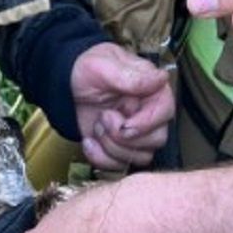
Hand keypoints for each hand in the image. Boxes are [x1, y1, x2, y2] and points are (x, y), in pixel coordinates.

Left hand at [71, 42, 173, 170]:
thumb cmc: (86, 70)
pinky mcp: (120, 147)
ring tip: (97, 125)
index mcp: (152, 90)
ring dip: (111, 146)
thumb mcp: (104, 66)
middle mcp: (148, 113)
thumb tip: (160, 78)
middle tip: (103, 117)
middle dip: (123, 136)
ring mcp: (135, 133)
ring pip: (140, 156)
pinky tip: (89, 141)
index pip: (166, 112)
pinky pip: (119, 165)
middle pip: (156, 140)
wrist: (66, 85)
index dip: (146, 124)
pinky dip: (101, 158)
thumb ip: (131, 77)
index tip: (125, 124)